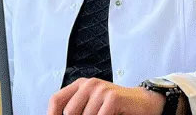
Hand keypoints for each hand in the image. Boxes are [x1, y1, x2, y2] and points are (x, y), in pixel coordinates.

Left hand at [47, 78, 164, 114]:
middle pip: (69, 112)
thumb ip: (78, 110)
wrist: (143, 103)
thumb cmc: (116, 107)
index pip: (56, 100)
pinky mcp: (112, 97)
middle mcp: (89, 84)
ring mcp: (101, 90)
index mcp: (81, 85)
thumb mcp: (93, 106)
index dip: (52, 114)